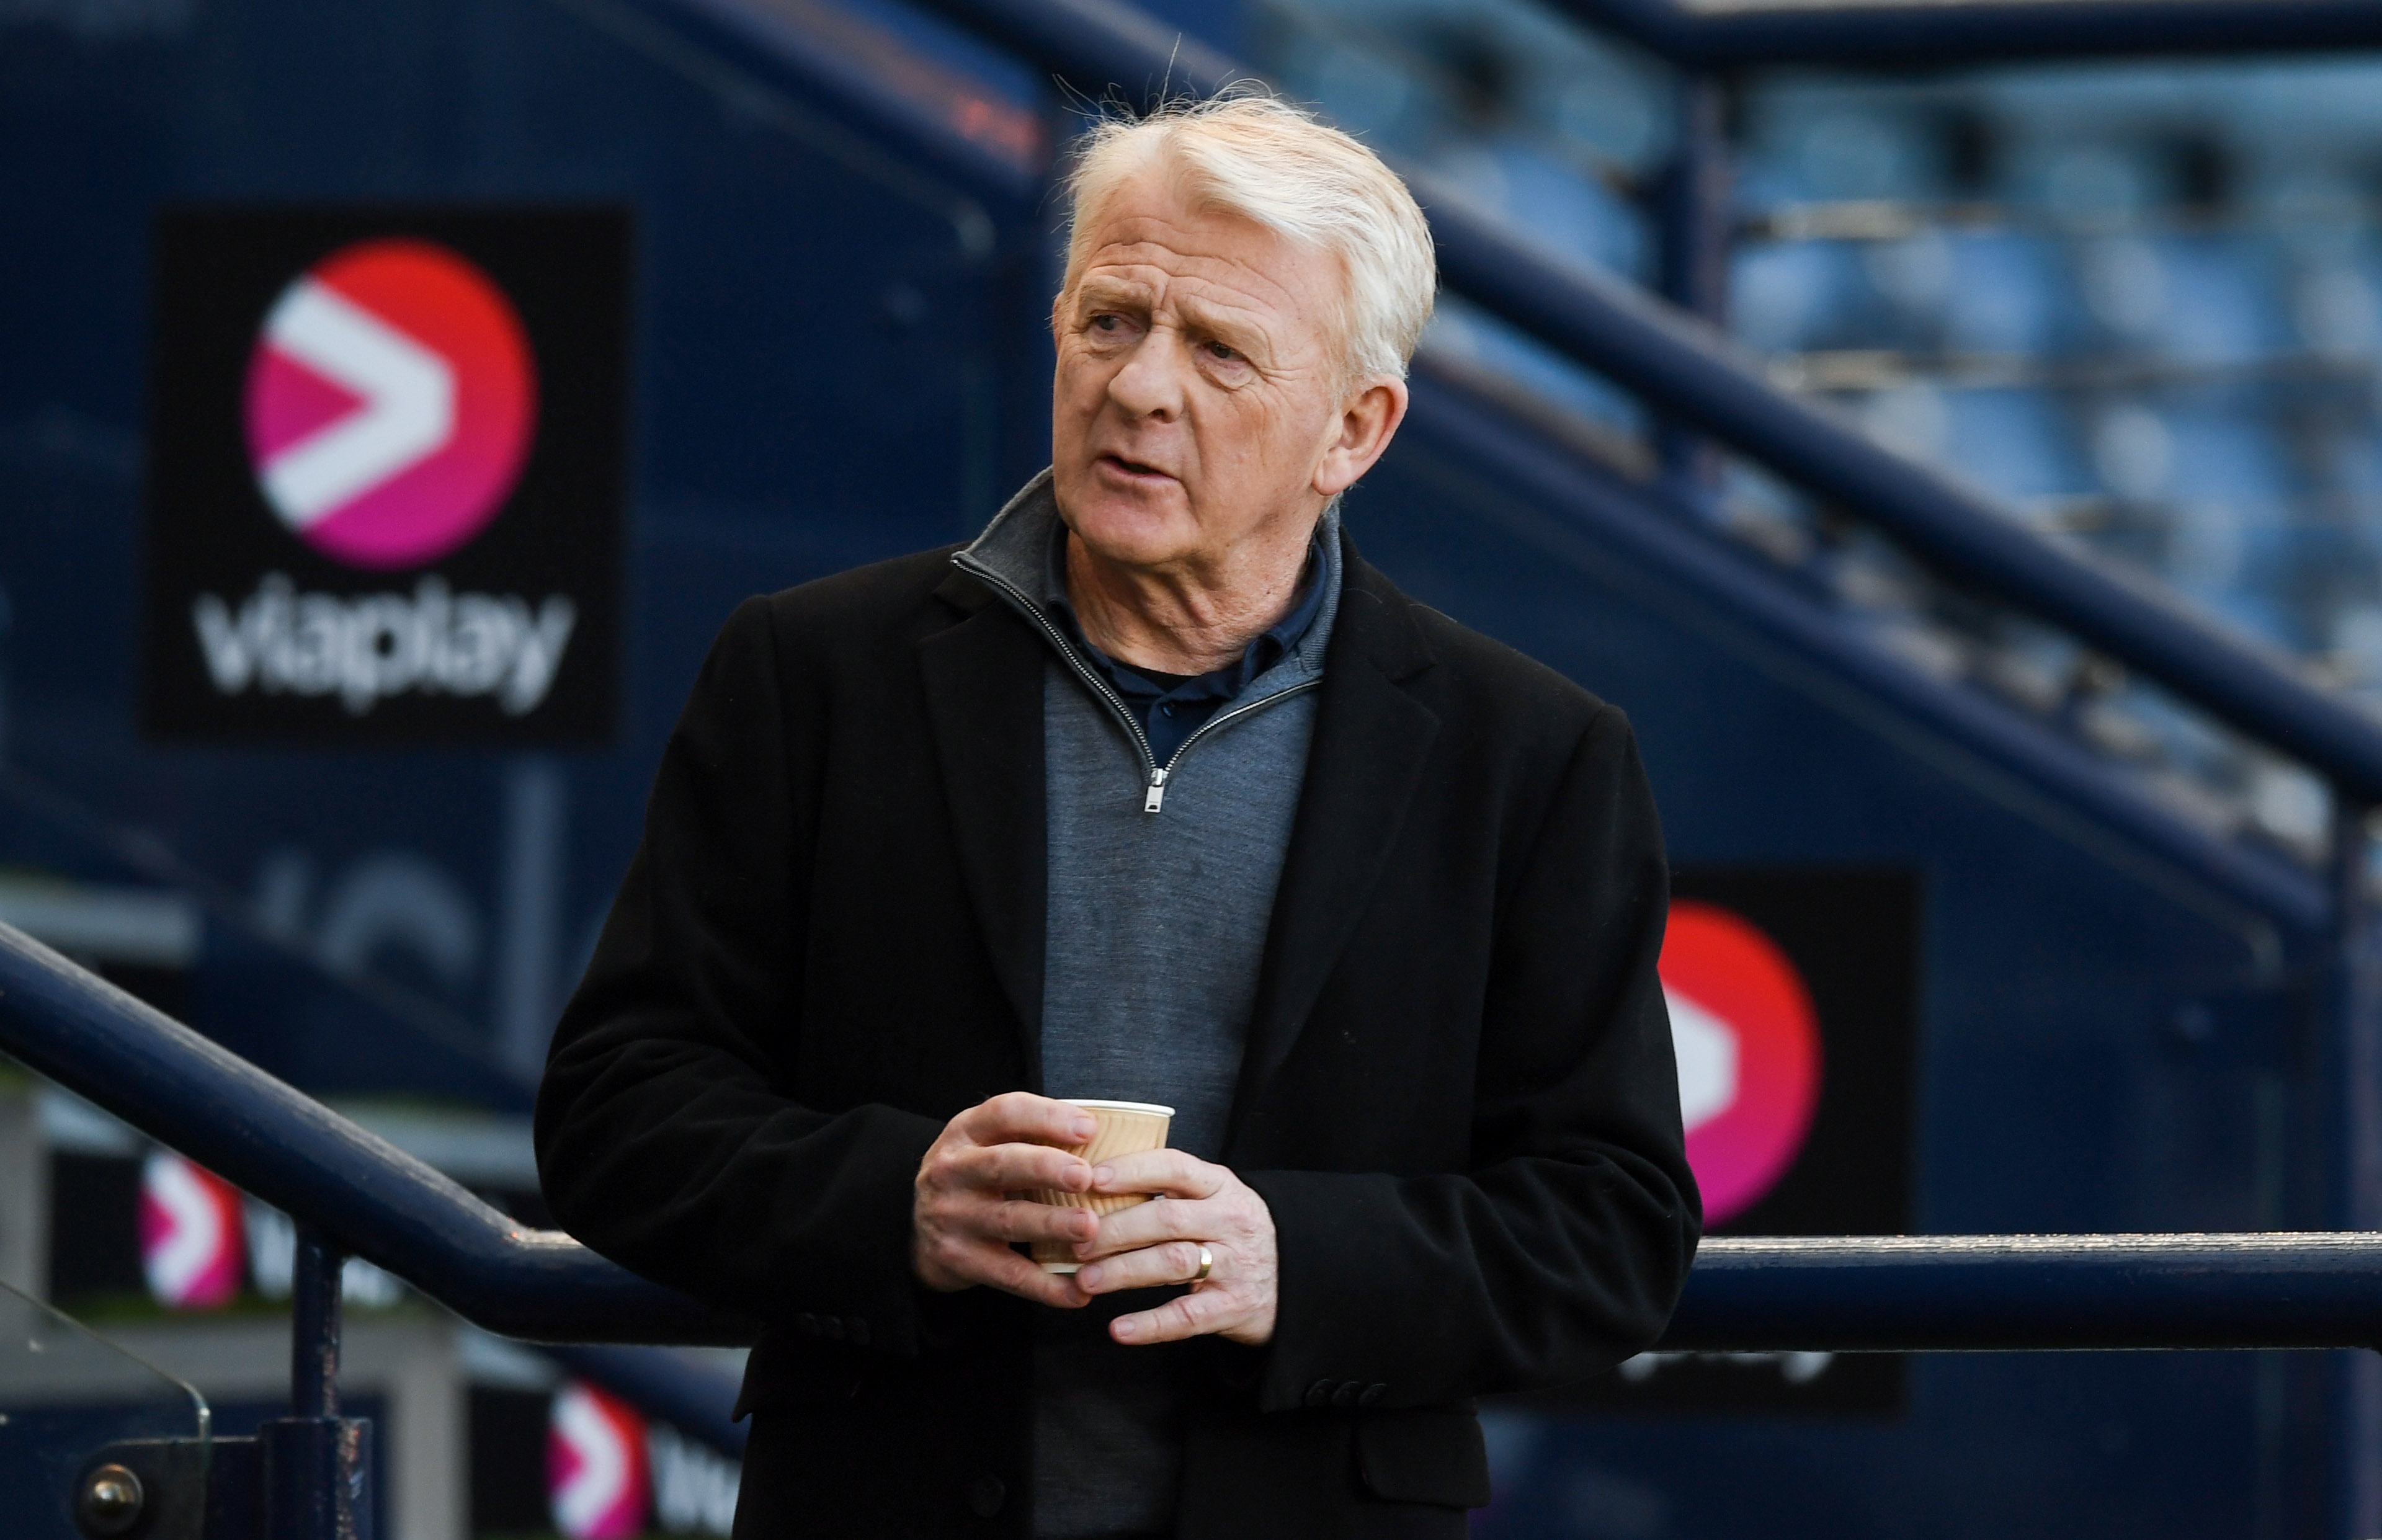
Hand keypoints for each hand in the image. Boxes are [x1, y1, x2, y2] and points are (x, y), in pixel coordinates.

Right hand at [912, 1092, 1099, 1308]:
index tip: (1089, 1128)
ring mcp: (952, 1217)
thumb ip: (1031, 1135)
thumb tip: (1103, 1135)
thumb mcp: (987, 1143)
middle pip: (1001, 1164)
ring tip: (1090, 1228)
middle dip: (1046, 1168)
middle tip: (1086, 1176)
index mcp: (966, 1132)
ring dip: (1051, 1224)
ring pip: (1007, 1220)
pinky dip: (1046, 1286)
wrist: (918, 1228)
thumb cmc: (976, 1176)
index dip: (1046, 1117)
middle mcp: (952, 1170)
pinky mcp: (959, 1259)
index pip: (1004, 1113)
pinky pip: (1008, 1275)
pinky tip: (1080, 1292)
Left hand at [1067, 1148, 1277, 1346]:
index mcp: (1220, 1186)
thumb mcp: (1214, 1199)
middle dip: (1115, 1230)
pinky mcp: (1235, 1307)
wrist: (1297, 1277)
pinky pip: (1188, 1317)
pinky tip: (1118, 1329)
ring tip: (1085, 1280)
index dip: (1132, 1171)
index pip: (1174, 1167)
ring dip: (1123, 1271)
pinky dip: (1150, 1325)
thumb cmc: (1233, 1232)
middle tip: (1077, 1243)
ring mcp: (1235, 1265)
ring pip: (1172, 1263)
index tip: (1093, 1179)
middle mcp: (1230, 1221)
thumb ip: (1169, 1192)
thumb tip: (1093, 1186)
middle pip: (1165, 1219)